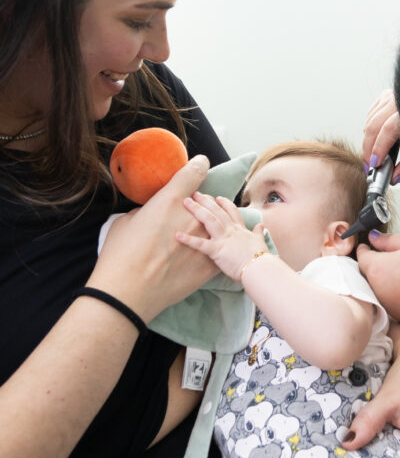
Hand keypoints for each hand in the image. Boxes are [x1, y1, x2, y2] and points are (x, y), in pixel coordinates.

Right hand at [89, 155, 219, 321]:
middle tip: (194, 211)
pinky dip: (219, 247)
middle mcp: (193, 215)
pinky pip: (220, 248)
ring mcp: (205, 239)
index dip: (199, 166)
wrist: (128, 293)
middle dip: (202, 203)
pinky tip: (216, 249)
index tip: (201, 164)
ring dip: (212, 226)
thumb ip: (146, 211)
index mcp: (170, 200)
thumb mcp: (126, 221)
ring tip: (205, 231)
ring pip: (218, 224)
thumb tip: (154, 213)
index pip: (194, 173)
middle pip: (207, 200)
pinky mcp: (210, 262)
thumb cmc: (120, 256)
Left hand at [175, 192, 267, 280]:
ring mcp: (223, 239)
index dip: (224, 204)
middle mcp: (231, 230)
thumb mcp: (260, 241)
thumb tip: (260, 226)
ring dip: (197, 210)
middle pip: (217, 212)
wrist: (259, 267)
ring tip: (186, 202)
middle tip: (196, 194)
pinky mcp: (217, 250)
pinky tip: (177, 235)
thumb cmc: (260, 257)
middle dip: (206, 201)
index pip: (232, 212)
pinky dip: (189, 240)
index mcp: (240, 230)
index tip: (217, 197)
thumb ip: (258, 233)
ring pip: (209, 220)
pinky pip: (200, 244)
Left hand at [356, 231, 399, 329]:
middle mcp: (377, 290)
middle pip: (367, 274)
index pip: (361, 256)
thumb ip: (389, 240)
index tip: (369, 246)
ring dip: (384, 281)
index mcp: (377, 269)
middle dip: (374, 265)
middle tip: (391, 259)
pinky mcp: (397, 317)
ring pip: (377, 289)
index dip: (365, 248)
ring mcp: (386, 306)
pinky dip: (394, 295)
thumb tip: (373, 238)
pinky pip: (389, 302)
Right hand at [362, 89, 399, 182]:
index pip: (388, 130)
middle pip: (375, 124)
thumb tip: (395, 177)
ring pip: (371, 118)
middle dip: (368, 148)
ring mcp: (396, 95)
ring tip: (372, 156)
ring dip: (368, 138)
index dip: (378, 149)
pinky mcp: (392, 94)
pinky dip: (370, 126)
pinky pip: (374, 111)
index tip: (375, 164)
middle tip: (369, 166)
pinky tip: (375, 138)